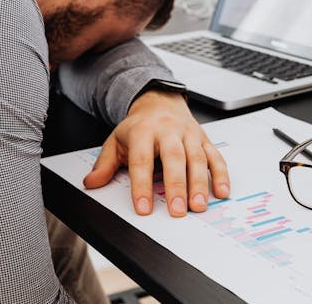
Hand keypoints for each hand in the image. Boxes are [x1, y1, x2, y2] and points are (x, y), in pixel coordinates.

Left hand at [82, 90, 230, 216]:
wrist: (159, 100)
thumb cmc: (139, 126)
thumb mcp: (116, 141)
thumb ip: (105, 164)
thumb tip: (91, 182)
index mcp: (143, 131)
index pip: (142, 160)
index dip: (142, 185)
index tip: (143, 208)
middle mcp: (168, 131)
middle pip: (174, 157)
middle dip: (177, 185)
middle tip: (177, 210)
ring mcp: (188, 134)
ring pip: (197, 157)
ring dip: (199, 183)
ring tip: (198, 206)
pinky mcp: (204, 138)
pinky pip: (215, 156)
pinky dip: (220, 175)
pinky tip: (220, 192)